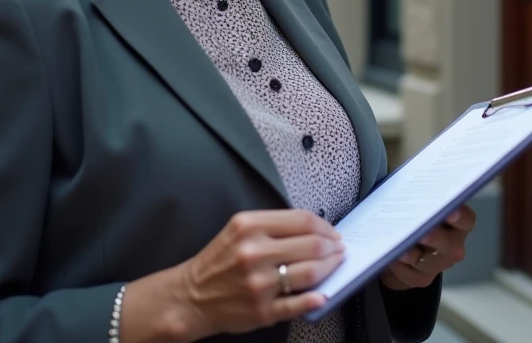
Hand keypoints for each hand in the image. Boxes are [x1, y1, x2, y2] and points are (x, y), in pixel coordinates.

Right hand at [173, 210, 345, 338]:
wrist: (192, 295)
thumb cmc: (219, 260)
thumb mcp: (239, 229)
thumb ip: (273, 225)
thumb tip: (315, 229)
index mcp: (250, 226)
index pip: (303, 221)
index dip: (326, 227)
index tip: (333, 233)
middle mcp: (254, 253)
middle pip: (312, 245)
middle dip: (333, 247)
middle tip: (339, 249)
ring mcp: (259, 284)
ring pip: (311, 273)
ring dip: (331, 268)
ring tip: (336, 265)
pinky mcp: (262, 310)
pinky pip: (298, 304)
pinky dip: (316, 299)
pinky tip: (324, 294)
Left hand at [379, 205, 476, 290]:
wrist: (408, 247)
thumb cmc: (416, 218)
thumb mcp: (421, 206)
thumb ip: (422, 200)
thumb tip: (410, 190)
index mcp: (458, 224)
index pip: (466, 220)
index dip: (460, 216)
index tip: (450, 212)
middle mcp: (453, 246)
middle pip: (449, 245)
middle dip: (434, 238)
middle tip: (423, 233)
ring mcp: (439, 265)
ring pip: (425, 261)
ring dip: (410, 252)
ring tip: (397, 246)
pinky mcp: (422, 278)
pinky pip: (409, 272)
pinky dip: (397, 262)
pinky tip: (388, 254)